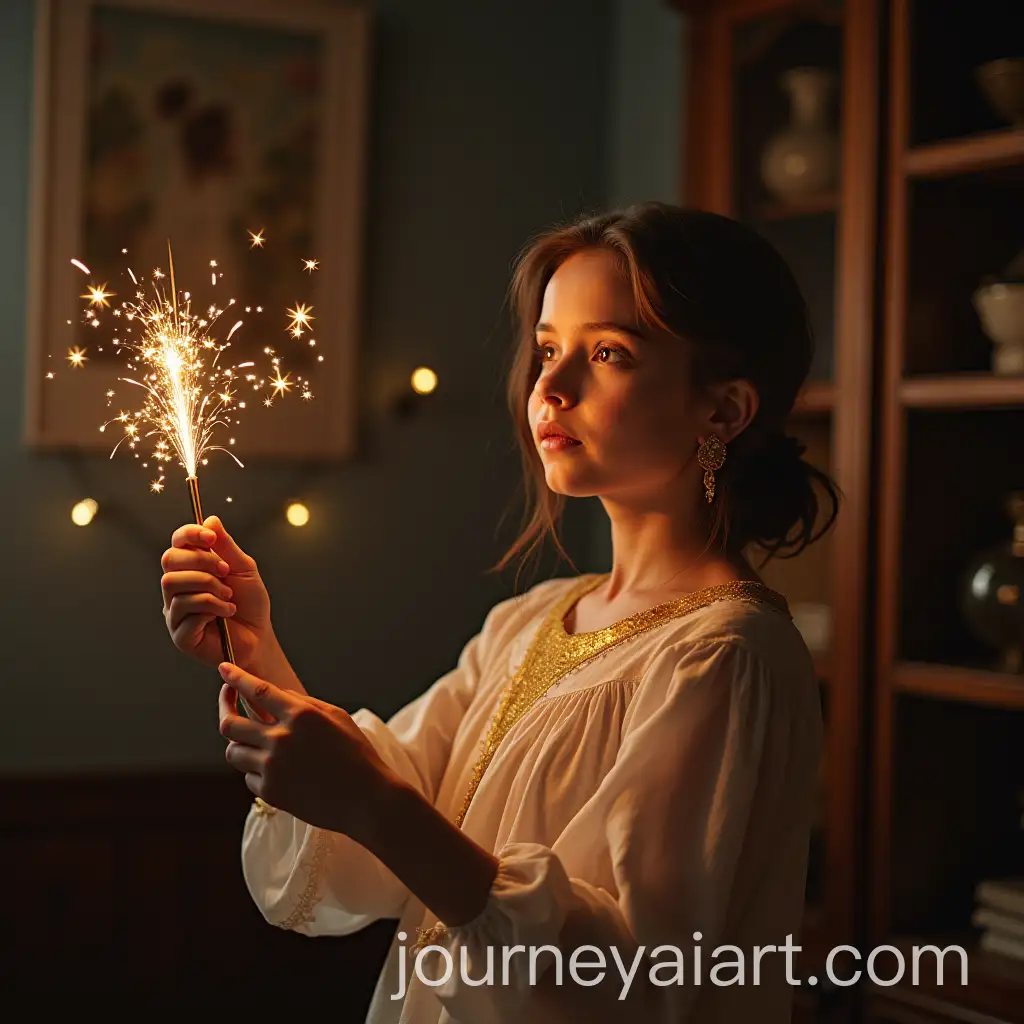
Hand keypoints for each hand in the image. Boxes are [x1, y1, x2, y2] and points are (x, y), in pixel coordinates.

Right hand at [161, 516, 270, 670]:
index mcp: (191, 569)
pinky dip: (211, 609)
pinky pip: (184, 612)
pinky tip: (225, 614)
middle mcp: (178, 588)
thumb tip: (211, 520)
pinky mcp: (179, 634)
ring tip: (229, 597)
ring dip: (208, 587)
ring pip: (173, 584)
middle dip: (200, 563)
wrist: (259, 636)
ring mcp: (175, 611)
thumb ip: (226, 546)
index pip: (177, 543)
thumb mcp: (243, 569)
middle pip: (169, 560)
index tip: (210, 538)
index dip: (190, 534)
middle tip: (225, 572)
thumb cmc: (250, 603)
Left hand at [218, 663, 400, 841]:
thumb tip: (279, 694)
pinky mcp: (270, 792)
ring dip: (240, 744)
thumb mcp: (338, 717)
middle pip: (230, 723)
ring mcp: (272, 767)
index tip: (224, 669)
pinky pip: (249, 776)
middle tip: (227, 701)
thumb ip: (305, 702)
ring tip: (256, 742)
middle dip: (224, 708)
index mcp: (301, 715)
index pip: (257, 690)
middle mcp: (281, 739)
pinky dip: (257, 770)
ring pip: (233, 752)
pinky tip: (279, 770)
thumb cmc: (357, 755)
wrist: (366, 800)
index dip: (236, 678)